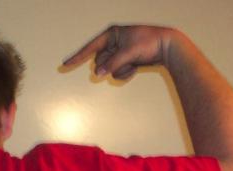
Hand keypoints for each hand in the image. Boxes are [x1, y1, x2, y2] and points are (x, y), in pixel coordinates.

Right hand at [62, 25, 177, 79]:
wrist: (168, 46)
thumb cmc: (149, 43)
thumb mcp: (129, 53)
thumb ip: (112, 64)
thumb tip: (98, 74)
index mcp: (112, 34)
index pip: (90, 47)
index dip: (77, 57)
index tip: (64, 65)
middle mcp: (113, 42)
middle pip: (99, 62)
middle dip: (110, 66)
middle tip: (126, 62)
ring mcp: (119, 52)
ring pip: (108, 69)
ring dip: (119, 71)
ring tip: (133, 65)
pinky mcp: (125, 60)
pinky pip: (116, 72)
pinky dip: (125, 73)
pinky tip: (135, 68)